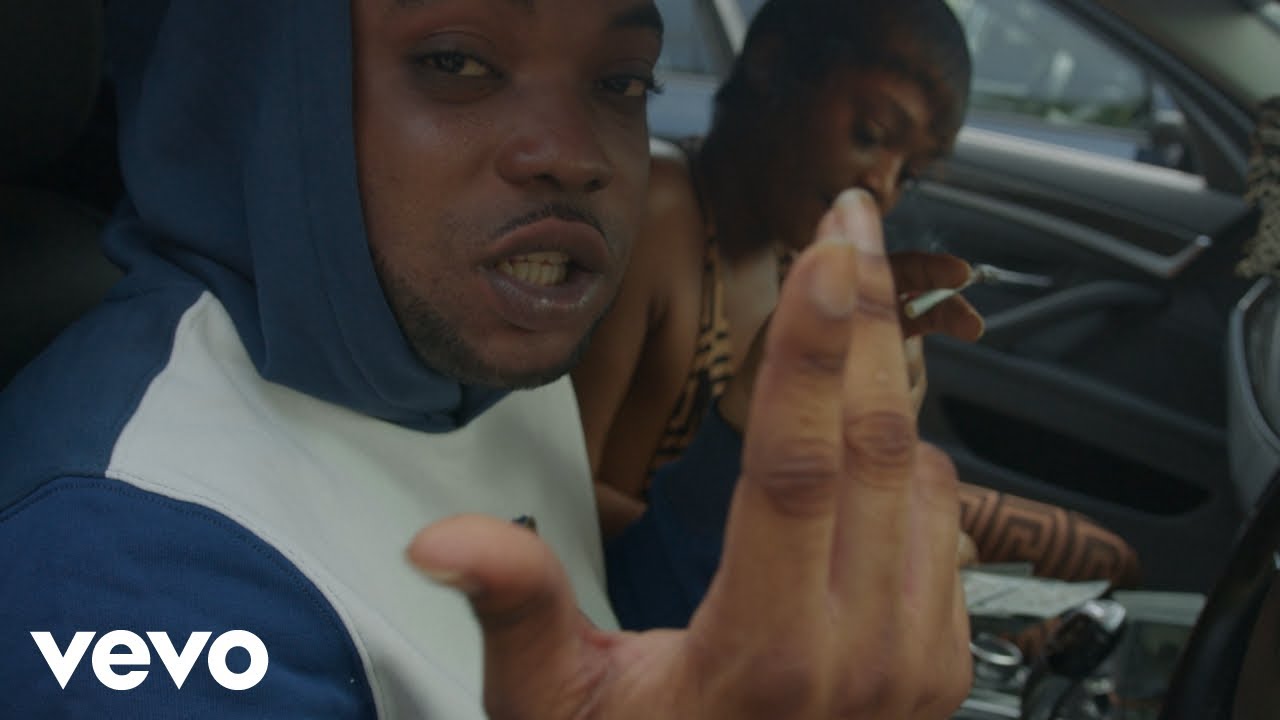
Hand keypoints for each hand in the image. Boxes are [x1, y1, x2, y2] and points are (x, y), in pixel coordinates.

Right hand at [407, 189, 971, 718]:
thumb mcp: (559, 707)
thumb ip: (516, 609)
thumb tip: (446, 539)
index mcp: (764, 654)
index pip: (794, 466)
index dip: (811, 346)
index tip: (827, 255)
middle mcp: (860, 652)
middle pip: (876, 444)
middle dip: (866, 316)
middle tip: (853, 226)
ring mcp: (914, 659)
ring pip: (924, 474)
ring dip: (887, 380)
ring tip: (848, 308)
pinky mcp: (938, 662)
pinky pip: (943, 523)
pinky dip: (908, 459)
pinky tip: (865, 429)